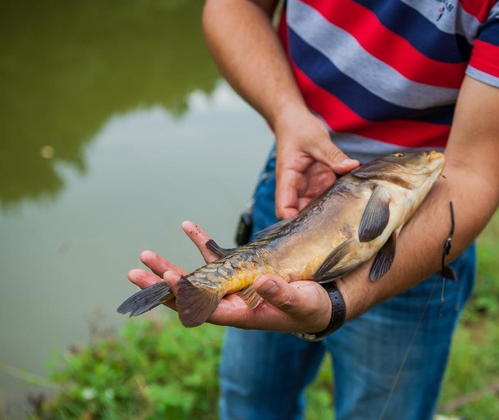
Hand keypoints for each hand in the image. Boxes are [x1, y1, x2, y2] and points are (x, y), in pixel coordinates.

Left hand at [127, 221, 332, 332]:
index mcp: (242, 314)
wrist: (321, 301)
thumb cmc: (312, 306)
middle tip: (135, 274)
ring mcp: (232, 288)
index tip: (164, 279)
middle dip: (162, 285)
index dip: (183, 295)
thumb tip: (261, 281)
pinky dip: (201, 243)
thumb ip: (282, 294)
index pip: (204, 307)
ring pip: (195, 277)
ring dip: (171, 266)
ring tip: (145, 254)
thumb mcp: (302, 302)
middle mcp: (230, 302)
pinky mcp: (239, 273)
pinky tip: (187, 225)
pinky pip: (215, 258)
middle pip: (188, 296)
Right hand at [273, 111, 358, 218]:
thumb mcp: (316, 139)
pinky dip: (338, 199)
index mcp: (288, 178)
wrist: (294, 118)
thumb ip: (333, 154)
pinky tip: (352, 203)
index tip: (310, 229)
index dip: (292, 221)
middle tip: (337, 227)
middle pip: (301, 212)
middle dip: (315, 222)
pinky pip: (328, 194)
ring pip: (317, 206)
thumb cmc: (297, 127)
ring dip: (329, 212)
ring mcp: (309, 185)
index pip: (284, 207)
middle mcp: (297, 186)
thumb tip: (351, 166)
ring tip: (347, 218)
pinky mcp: (319, 180)